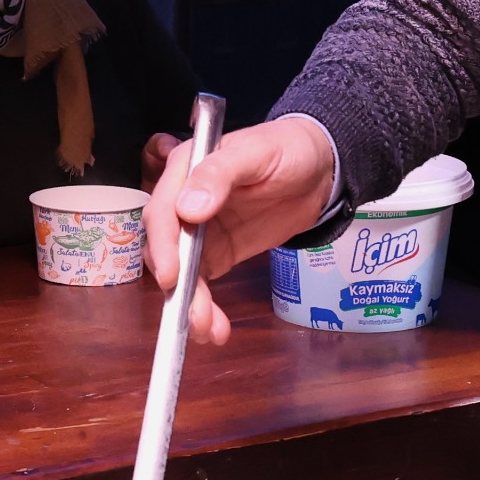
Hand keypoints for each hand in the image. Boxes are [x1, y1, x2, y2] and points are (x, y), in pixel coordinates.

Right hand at [144, 116, 338, 344]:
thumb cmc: (286, 149)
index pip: (162, 211)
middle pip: (165, 249)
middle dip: (176, 285)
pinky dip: (205, 309)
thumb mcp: (256, 152)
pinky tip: (215, 330)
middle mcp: (182, 203)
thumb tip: (189, 209)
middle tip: (191, 314)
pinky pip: (202, 285)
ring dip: (189, 305)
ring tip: (207, 330)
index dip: (162, 245)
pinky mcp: (216, 254)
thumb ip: (220, 174)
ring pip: (181, 274)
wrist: (318, 168)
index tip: (172, 276)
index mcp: (184, 172)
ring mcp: (198, 232)